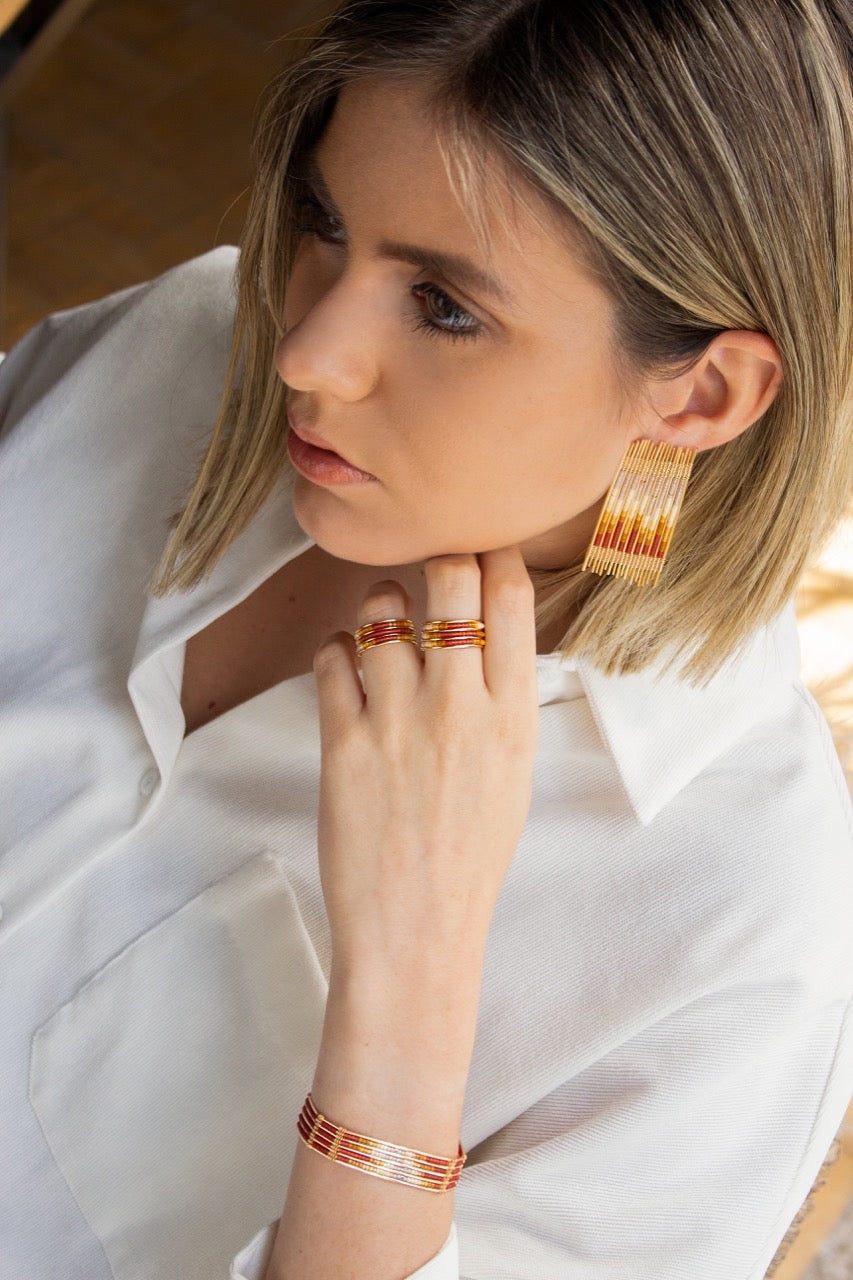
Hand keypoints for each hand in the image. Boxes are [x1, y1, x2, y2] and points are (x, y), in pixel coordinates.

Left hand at [312, 546, 538, 990]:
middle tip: (430, 568)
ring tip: (381, 626)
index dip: (496, 552)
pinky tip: (345, 668)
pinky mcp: (343, 742)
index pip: (511, 599)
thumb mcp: (514, 773)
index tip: (483, 543)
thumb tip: (488, 632)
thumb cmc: (470, 854)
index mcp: (513, 716)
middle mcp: (459, 707)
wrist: (416, 928)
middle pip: (450, 579)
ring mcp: (398, 721)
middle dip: (440, 557)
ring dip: (378, 605)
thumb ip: (502, 700)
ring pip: (381, 609)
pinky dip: (335, 651)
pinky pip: (331, 657)